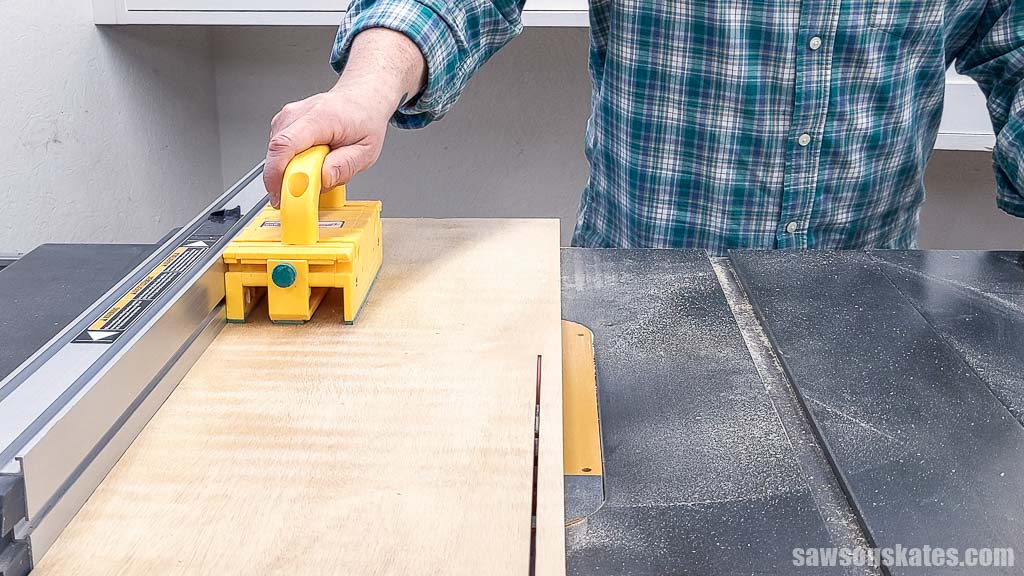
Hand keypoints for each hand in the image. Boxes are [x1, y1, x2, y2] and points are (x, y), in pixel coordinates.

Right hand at [263, 28, 426, 206]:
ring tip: (318, 166)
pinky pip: (279, 152)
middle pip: (276, 153)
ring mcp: (287, 116)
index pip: (285, 145)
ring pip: (276, 154)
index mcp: (320, 118)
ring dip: (293, 170)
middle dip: (287, 179)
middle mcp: (298, 113)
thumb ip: (345, 166)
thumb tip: (323, 179)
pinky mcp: (283, 123)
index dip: (276, 173)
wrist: (362, 99)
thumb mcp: (366, 151)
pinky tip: (311, 159)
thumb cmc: (364, 121)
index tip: (281, 195)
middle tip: (308, 190)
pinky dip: (292, 163)